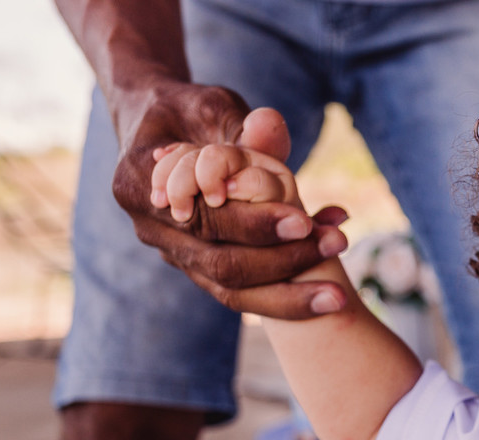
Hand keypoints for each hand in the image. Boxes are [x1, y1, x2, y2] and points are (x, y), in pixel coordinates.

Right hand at [110, 86, 347, 317]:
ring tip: (339, 292)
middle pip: (220, 265)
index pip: (204, 220)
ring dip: (289, 294)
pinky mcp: (198, 269)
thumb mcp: (212, 106)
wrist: (162, 128)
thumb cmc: (189, 110)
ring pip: (232, 292)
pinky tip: (328, 288)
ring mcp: (174, 255)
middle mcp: (152, 229)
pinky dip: (285, 293)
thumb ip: (242, 125)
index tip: (304, 221)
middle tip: (337, 246)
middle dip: (283, 261)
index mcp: (139, 186)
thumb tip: (269, 123)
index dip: (254, 225)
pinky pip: (242, 293)